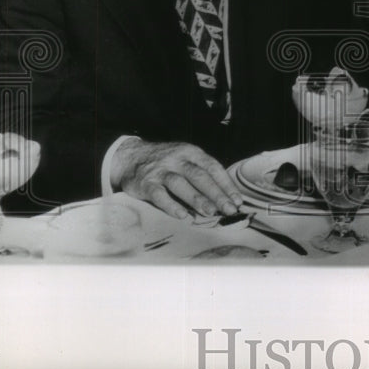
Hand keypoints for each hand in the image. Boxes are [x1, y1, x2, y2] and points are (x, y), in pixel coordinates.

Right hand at [110, 138, 243, 219]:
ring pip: (181, 184)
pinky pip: (159, 195)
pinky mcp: (146, 183)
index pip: (212, 167)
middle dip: (216, 194)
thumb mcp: (185, 159)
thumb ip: (202, 173)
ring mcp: (160, 171)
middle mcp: (177, 159)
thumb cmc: (166, 163)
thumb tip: (226, 197)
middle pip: (199, 176)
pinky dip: (171, 205)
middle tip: (229, 210)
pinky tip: (183, 216)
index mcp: (191, 152)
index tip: (237, 200)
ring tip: (211, 212)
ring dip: (197, 199)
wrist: (131, 157)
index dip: (226, 184)